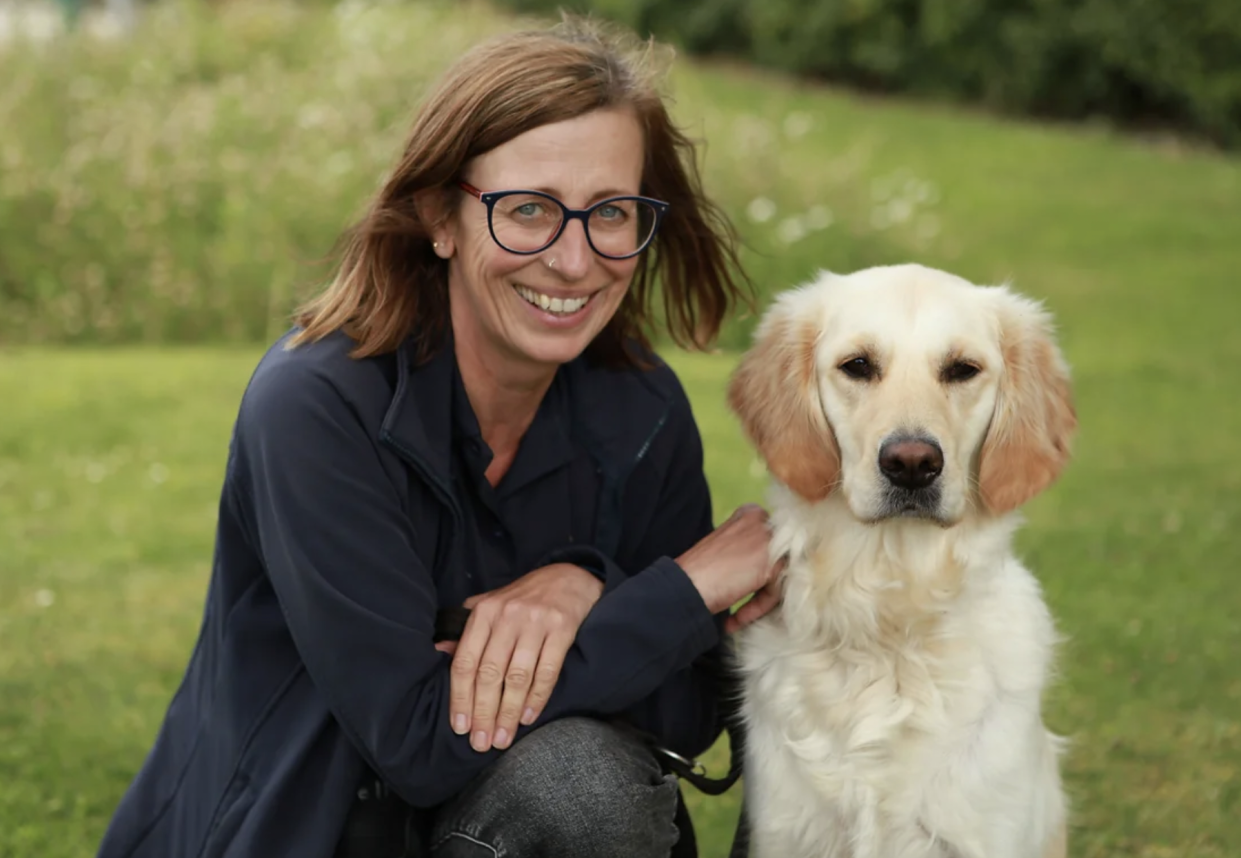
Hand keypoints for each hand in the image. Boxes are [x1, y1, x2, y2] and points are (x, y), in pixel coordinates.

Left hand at [440, 563, 602, 752]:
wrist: (568, 577)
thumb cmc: (524, 598)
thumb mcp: (490, 605)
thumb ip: (466, 628)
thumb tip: (439, 652)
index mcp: (484, 612)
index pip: (466, 661)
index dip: (461, 697)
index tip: (460, 726)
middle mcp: (507, 616)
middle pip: (489, 673)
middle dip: (484, 713)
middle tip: (481, 742)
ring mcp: (535, 622)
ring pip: (517, 677)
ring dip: (508, 713)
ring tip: (503, 738)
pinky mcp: (562, 628)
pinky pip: (547, 670)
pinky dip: (537, 698)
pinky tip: (528, 718)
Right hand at [675, 504, 784, 629]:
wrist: (684, 585)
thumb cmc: (699, 571)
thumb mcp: (727, 547)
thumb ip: (749, 547)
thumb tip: (770, 565)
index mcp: (750, 512)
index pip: (770, 545)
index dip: (757, 570)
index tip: (741, 587)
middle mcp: (763, 518)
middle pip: (778, 560)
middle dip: (763, 586)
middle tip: (743, 606)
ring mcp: (768, 538)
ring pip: (778, 577)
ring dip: (758, 600)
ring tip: (737, 616)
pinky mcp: (772, 561)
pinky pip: (775, 592)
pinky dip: (757, 608)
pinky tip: (736, 617)